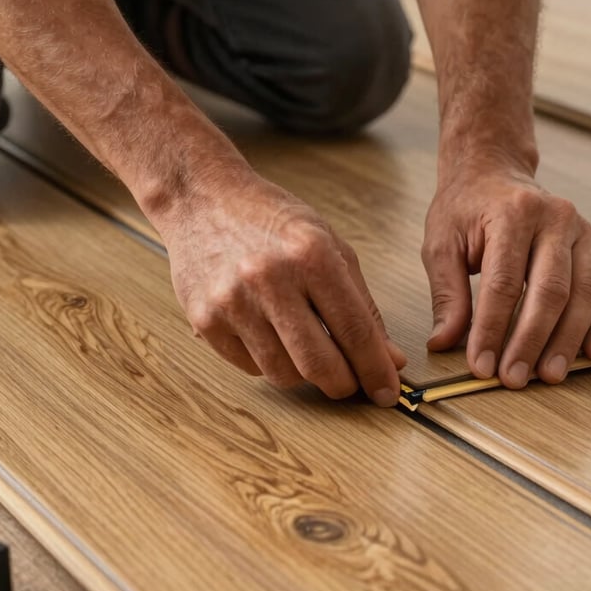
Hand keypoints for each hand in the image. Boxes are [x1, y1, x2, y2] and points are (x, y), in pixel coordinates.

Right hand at [155, 166, 405, 405]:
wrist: (202, 198)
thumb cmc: (270, 219)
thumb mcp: (329, 245)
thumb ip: (361, 305)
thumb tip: (388, 359)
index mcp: (310, 255)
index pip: (354, 330)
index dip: (375, 370)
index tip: (386, 392)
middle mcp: (270, 278)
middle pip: (319, 363)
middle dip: (343, 384)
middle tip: (350, 384)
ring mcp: (232, 301)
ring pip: (283, 373)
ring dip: (305, 375)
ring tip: (308, 351)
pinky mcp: (205, 319)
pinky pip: (249, 367)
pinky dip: (269, 363)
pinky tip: (271, 337)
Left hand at [422, 165, 590, 387]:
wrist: (493, 171)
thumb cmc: (465, 208)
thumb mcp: (441, 244)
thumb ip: (446, 294)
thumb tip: (444, 342)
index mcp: (512, 213)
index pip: (504, 282)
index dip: (493, 329)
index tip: (482, 365)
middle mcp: (555, 219)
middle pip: (550, 290)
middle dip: (532, 340)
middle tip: (516, 378)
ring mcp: (582, 232)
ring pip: (585, 294)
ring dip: (568, 340)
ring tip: (550, 375)